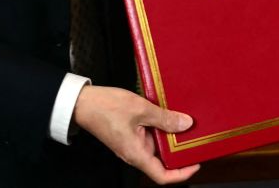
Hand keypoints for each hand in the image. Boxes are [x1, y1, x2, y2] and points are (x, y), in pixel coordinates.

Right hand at [72, 85, 199, 182]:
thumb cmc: (106, 107)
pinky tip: (170, 116)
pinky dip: (161, 129)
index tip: (195, 163)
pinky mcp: (130, 135)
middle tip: (196, 138)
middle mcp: (135, 153)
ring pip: (157, 147)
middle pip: (162, 161)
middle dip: (179, 152)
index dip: (182, 174)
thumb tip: (185, 124)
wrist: (83, 102)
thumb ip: (164, 118)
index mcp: (137, 154)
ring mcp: (132, 144)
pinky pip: (150, 136)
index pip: (162, 176)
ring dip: (170, 137)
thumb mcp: (140, 109)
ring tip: (186, 123)